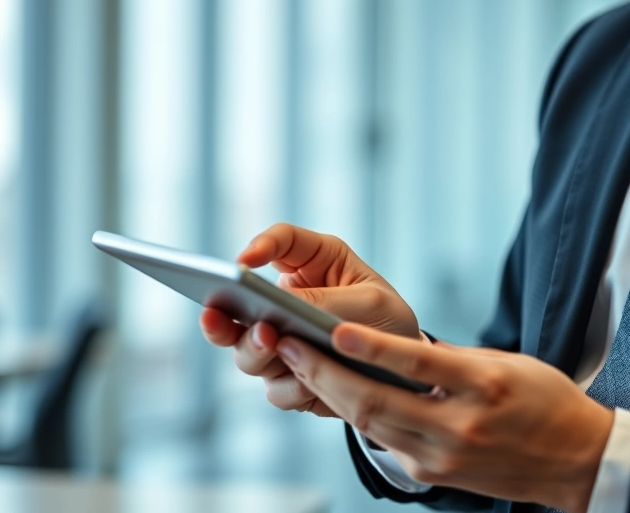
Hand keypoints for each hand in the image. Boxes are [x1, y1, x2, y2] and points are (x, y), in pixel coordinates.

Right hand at [199, 223, 420, 417]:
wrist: (405, 374)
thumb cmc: (388, 321)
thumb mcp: (371, 302)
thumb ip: (328, 302)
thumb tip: (284, 305)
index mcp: (313, 263)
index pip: (280, 242)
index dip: (259, 246)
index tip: (242, 264)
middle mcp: (289, 299)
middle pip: (242, 302)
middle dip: (229, 311)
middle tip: (224, 313)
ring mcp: (282, 339)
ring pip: (247, 350)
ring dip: (255, 350)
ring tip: (271, 343)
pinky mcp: (287, 375)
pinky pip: (275, 386)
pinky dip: (290, 386)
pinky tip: (307, 384)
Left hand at [275, 323, 613, 512]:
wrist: (576, 461)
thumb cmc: (544, 401)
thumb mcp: (505, 363)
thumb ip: (450, 359)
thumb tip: (393, 348)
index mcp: (484, 386)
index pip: (417, 364)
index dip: (372, 347)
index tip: (334, 329)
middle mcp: (461, 426)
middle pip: (376, 402)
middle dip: (324, 373)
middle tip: (289, 344)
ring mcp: (444, 456)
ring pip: (370, 425)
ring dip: (328, 393)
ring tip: (298, 364)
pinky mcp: (433, 473)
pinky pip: (384, 440)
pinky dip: (354, 414)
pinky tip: (332, 391)